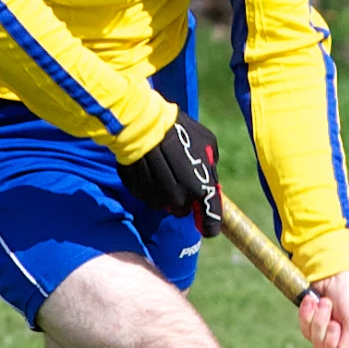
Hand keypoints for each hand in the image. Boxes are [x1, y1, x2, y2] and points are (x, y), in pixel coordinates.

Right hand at [117, 108, 221, 236]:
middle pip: (182, 210)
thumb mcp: (207, 142)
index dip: (210, 225)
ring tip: (161, 168)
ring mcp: (156, 198)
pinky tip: (148, 167)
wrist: (145, 122)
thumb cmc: (180, 130)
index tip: (209, 225)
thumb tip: (209, 177)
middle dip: (183, 198)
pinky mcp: (137, 192)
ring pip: (163, 203)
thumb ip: (210, 165)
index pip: (210, 222)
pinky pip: (146, 195)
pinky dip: (148, 185)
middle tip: (179, 178)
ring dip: (164, 192)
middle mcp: (179, 199)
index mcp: (200, 189)